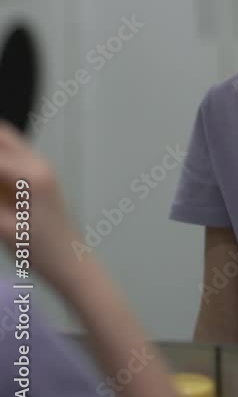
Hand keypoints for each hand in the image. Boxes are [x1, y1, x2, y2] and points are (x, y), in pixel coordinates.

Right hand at [0, 122, 80, 289]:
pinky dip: (1, 158)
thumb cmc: (39, 251)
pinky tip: (0, 181)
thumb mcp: (4, 229)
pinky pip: (15, 154)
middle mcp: (39, 163)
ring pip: (9, 141)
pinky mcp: (41, 174)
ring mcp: (42, 167)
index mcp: (31, 176)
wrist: (70, 261)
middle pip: (3, 135)